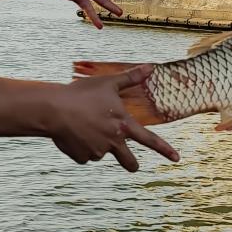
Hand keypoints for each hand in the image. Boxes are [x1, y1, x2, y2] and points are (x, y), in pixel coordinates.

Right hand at [47, 64, 178, 171]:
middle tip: (131, 163)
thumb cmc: (82, 93)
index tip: (177, 159)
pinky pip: (84, 155)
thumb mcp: (108, 82)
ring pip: (100, 152)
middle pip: (130, 163)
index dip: (165, 150)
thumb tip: (151, 67)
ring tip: (82, 124)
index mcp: (123, 125)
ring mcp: (97, 152)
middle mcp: (113, 142)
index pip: (150, 140)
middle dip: (131, 164)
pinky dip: (80, 146)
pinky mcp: (82, 157)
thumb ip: (131, 78)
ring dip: (96, 144)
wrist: (54, 109)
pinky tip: (72, 132)